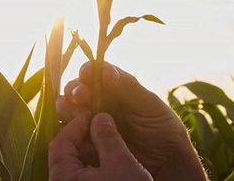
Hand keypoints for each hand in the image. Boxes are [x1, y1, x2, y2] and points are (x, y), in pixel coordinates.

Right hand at [57, 61, 206, 180]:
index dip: (88, 71)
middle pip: (76, 91)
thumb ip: (128, 87)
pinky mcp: (85, 145)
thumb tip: (105, 71)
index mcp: (114, 89)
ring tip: (81, 114)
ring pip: (67, 111)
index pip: (94, 74)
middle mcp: (98, 103)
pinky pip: (68, 135)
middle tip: (83, 96)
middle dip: (76, 90)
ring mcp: (90, 124)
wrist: (166, 162)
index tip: (88, 74)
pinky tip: (76, 131)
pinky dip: (67, 130)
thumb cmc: (162, 128)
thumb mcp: (149, 104)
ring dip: (68, 108)